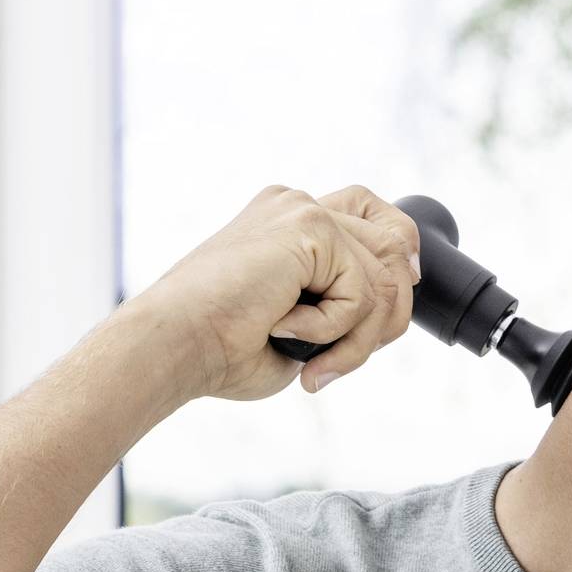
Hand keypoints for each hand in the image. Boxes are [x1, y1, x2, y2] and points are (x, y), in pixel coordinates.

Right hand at [128, 183, 423, 404]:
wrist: (175, 343)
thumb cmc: (221, 348)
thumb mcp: (301, 329)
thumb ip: (345, 310)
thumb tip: (394, 310)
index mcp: (289, 221)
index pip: (374, 218)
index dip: (395, 263)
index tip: (380, 318)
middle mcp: (298, 206)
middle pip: (395, 246)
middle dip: (384, 319)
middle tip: (336, 363)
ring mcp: (303, 210)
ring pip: (384, 279)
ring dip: (356, 341)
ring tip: (310, 365)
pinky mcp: (309, 226)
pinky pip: (361, 292)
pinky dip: (332, 330)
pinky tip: (282, 329)